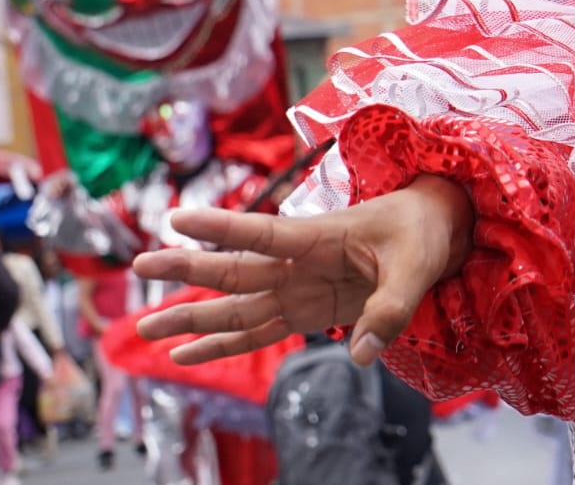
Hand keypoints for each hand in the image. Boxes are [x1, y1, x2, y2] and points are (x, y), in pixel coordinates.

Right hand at [133, 175, 472, 367]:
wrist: (437, 229)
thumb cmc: (422, 234)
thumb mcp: (417, 266)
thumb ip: (391, 308)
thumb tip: (360, 354)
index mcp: (321, 236)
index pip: (265, 232)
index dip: (224, 227)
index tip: (178, 217)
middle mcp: (300, 263)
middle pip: (237, 269)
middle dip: (188, 271)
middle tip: (138, 267)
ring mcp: (299, 288)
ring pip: (236, 306)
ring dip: (193, 318)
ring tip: (142, 330)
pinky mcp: (307, 310)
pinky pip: (258, 331)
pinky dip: (223, 344)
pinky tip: (186, 355)